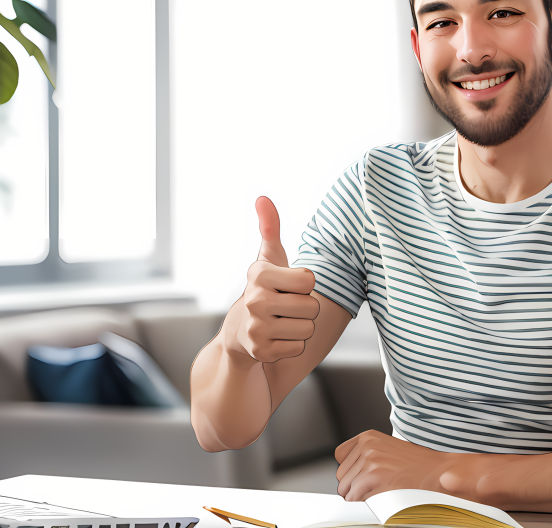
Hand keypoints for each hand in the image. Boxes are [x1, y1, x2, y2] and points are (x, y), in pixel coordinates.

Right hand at [228, 197, 319, 362]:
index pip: (310, 280)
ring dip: (300, 327)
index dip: (305, 284)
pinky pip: (299, 348)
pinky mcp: (261, 352)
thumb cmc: (265, 289)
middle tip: (285, 307)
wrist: (239, 332)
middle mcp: (255, 301)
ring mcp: (256, 328)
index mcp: (260, 275)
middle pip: (312, 307)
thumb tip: (263, 198)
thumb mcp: (268, 259)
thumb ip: (270, 228)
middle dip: (305, 308)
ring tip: (282, 322)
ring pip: (308, 329)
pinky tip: (277, 338)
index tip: (288, 286)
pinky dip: (292, 345)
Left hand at [335, 430, 469, 500]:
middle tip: (378, 487)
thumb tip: (348, 476)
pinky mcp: (373, 477)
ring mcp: (370, 461)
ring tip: (383, 491)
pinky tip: (384, 498)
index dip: (351, 471)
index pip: (340, 457)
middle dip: (355, 486)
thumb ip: (368, 457)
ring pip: (347, 490)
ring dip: (361, 497)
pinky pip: (356, 499)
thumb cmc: (419, 465)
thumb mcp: (389, 450)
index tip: (363, 476)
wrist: (441, 471)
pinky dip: (367, 504)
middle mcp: (366, 446)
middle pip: (341, 477)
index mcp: (368, 437)